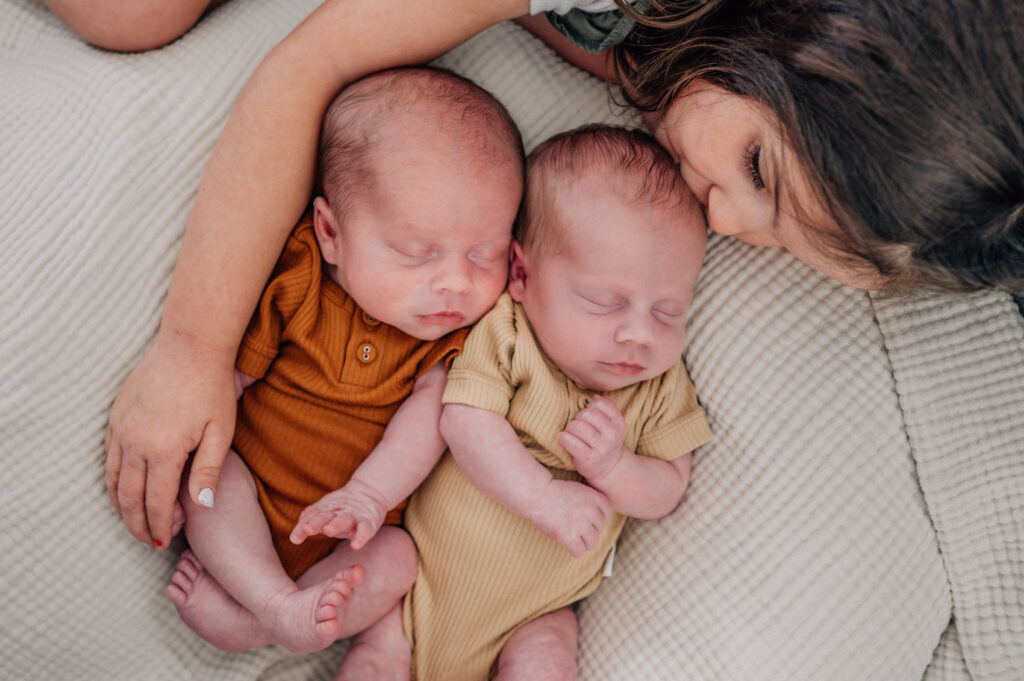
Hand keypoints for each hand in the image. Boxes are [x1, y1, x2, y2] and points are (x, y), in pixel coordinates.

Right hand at [104, 334, 236, 547]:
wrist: (190, 346)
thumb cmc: (212, 388)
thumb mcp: (220, 431)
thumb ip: (208, 471)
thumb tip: (203, 507)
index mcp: (163, 450)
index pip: (156, 501)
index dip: (160, 525)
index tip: (165, 540)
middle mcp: (135, 443)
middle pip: (129, 497)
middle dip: (138, 524)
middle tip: (149, 540)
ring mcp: (121, 429)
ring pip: (113, 480)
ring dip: (122, 506)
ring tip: (136, 522)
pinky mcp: (115, 418)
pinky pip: (108, 458)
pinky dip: (114, 481)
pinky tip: (126, 489)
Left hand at [290, 479, 388, 549]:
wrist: (370, 493)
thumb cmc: (343, 510)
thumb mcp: (326, 514)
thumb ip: (310, 521)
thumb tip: (294, 536)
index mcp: (326, 511)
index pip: (311, 519)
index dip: (302, 528)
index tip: (295, 539)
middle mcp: (338, 513)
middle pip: (326, 517)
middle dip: (317, 522)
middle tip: (308, 529)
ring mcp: (354, 516)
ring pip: (344, 519)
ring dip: (336, 524)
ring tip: (329, 530)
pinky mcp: (368, 521)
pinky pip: (365, 529)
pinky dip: (361, 536)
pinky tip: (355, 545)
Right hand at [527, 479, 610, 557]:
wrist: (537, 495)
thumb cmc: (554, 491)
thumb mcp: (578, 489)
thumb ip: (590, 501)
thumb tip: (598, 518)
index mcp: (595, 498)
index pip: (606, 513)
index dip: (597, 517)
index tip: (587, 518)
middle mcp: (592, 512)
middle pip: (599, 529)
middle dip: (589, 529)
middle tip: (576, 528)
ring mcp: (581, 526)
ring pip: (592, 543)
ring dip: (584, 542)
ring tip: (574, 539)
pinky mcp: (569, 537)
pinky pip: (580, 552)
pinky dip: (575, 551)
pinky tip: (569, 546)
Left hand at [558, 396, 626, 482]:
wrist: (608, 467)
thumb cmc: (605, 440)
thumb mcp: (612, 423)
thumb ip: (608, 406)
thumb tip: (595, 397)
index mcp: (619, 423)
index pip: (600, 404)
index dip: (590, 407)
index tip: (589, 416)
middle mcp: (612, 436)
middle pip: (587, 414)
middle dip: (579, 418)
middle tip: (579, 426)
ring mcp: (601, 448)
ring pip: (577, 426)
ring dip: (570, 428)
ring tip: (573, 433)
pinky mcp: (588, 458)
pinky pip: (570, 441)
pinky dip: (564, 438)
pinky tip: (565, 438)